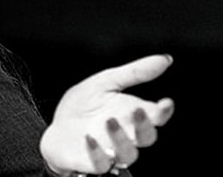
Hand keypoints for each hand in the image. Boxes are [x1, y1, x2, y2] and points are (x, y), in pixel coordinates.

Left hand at [40, 54, 174, 175]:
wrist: (57, 129)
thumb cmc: (84, 107)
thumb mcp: (105, 82)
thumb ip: (134, 72)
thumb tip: (165, 59)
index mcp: (132, 115)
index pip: (156, 116)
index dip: (163, 111)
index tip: (166, 102)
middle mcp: (126, 135)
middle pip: (146, 137)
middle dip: (145, 125)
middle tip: (138, 111)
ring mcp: (111, 150)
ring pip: (128, 152)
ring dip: (121, 137)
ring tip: (109, 120)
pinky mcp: (92, 162)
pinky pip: (100, 163)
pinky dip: (97, 152)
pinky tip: (89, 138)